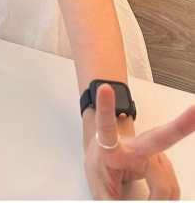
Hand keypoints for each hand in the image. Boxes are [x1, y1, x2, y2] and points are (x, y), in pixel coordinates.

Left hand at [84, 84, 194, 198]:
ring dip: (160, 200)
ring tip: (148, 202)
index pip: (107, 127)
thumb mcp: (98, 188)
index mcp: (111, 147)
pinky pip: (171, 188)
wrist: (105, 155)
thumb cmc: (101, 166)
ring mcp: (152, 152)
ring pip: (166, 184)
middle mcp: (135, 146)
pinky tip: (156, 198)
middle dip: (181, 125)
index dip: (105, 107)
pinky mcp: (162, 162)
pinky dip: (165, 199)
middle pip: (160, 137)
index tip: (104, 87)